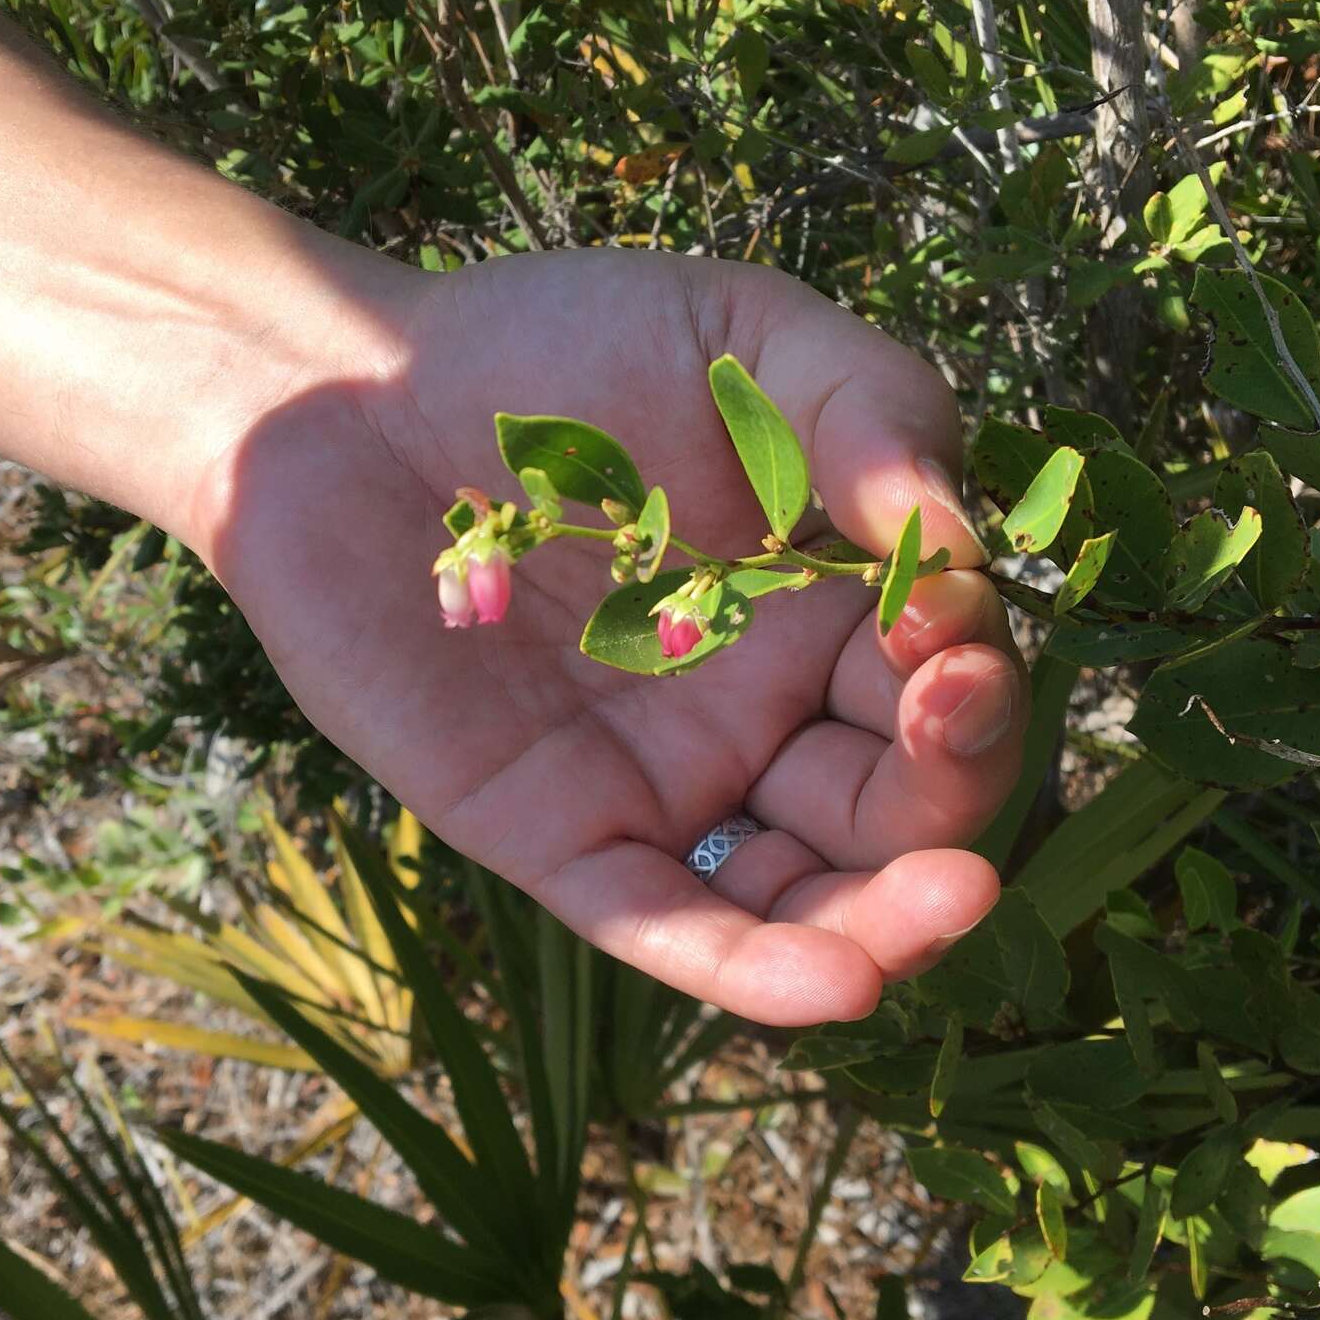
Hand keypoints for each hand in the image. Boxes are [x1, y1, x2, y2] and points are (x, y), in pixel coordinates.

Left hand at [201, 249, 1026, 1025]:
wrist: (347, 396)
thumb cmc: (551, 352)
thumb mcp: (740, 336)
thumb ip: (868, 406)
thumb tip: (960, 543)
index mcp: (827, 601)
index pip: (948, 673)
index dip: (973, 659)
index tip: (940, 609)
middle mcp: (764, 708)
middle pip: (901, 799)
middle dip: (955, 778)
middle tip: (955, 711)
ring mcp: (667, 781)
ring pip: (807, 893)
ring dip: (893, 919)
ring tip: (951, 899)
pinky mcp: (562, 834)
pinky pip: (669, 925)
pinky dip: (757, 970)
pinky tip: (844, 984)